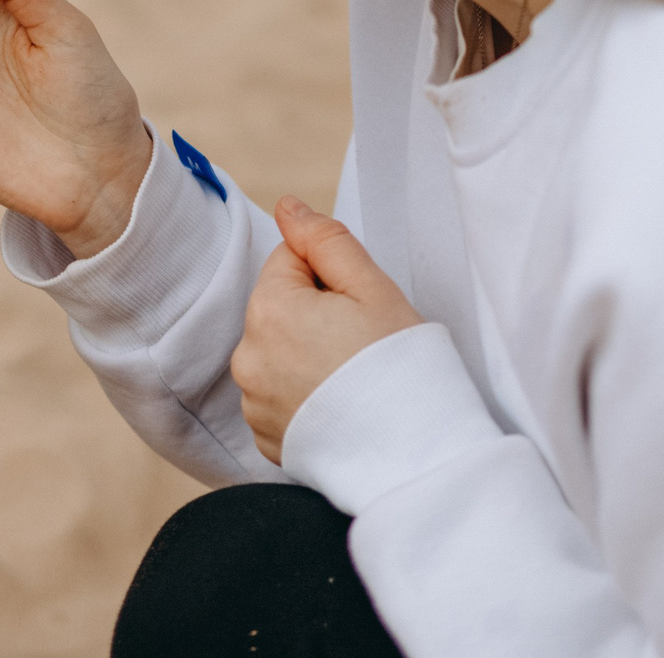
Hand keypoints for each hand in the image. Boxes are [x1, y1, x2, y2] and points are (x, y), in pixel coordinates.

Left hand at [231, 197, 423, 464]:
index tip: (360, 308)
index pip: (291, 259)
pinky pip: (279, 396)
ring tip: (353, 379)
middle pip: (281, 307)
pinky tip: (341, 406)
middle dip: (316, 313)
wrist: (415, 455)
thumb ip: (325, 239)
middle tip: (362, 344)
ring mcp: (253, 402)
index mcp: (269, 309)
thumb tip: (289, 207)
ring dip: (306, 354)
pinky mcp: (265, 437)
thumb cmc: (400, 367)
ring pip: (278, 351)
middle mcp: (248, 356)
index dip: (333, 276)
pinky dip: (304, 396)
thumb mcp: (372, 288)